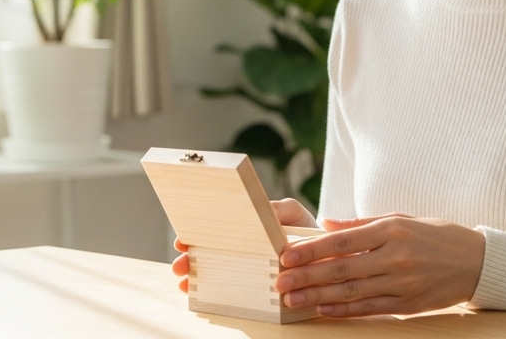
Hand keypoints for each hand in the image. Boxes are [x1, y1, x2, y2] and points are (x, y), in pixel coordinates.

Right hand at [170, 198, 316, 292]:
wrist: (326, 255)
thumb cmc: (305, 230)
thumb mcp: (292, 213)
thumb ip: (278, 209)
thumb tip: (263, 210)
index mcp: (245, 231)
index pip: (213, 233)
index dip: (195, 236)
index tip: (182, 241)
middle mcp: (241, 252)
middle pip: (208, 255)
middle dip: (189, 260)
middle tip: (179, 265)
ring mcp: (247, 271)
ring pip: (214, 275)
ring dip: (197, 279)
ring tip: (185, 283)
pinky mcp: (257, 291)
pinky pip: (233, 293)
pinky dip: (215, 295)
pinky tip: (202, 297)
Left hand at [274, 214, 484, 316]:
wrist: (477, 262)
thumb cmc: (435, 235)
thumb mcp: (401, 218)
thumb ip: (362, 224)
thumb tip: (326, 223)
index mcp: (392, 230)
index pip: (343, 241)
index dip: (312, 250)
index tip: (287, 255)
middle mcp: (396, 257)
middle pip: (342, 269)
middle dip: (307, 276)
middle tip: (280, 282)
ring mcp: (402, 283)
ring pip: (352, 293)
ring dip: (318, 297)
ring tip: (293, 299)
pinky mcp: (408, 304)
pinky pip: (370, 309)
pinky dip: (344, 310)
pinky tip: (323, 309)